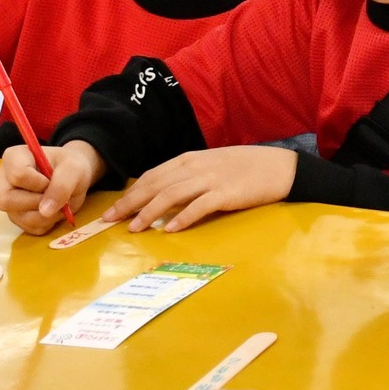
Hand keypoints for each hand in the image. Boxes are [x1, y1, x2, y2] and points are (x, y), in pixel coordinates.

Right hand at [0, 140, 102, 233]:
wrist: (73, 177)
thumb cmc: (70, 166)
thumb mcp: (73, 169)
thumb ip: (62, 185)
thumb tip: (45, 211)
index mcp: (13, 158)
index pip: (17, 175)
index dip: (39, 183)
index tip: (51, 180)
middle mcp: (3, 179)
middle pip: (7, 201)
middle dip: (38, 203)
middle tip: (56, 196)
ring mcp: (7, 200)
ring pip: (19, 218)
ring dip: (47, 216)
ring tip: (59, 203)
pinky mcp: (16, 216)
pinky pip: (28, 228)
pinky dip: (47, 223)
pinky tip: (53, 210)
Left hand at [104, 146, 297, 232]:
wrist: (279, 167)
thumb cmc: (245, 168)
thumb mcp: (211, 166)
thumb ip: (188, 177)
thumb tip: (162, 196)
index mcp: (189, 160)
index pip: (151, 176)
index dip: (130, 193)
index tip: (112, 210)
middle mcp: (195, 168)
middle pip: (155, 185)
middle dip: (130, 203)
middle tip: (109, 221)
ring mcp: (210, 180)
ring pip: (171, 195)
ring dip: (149, 212)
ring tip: (134, 228)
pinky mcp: (226, 193)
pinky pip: (199, 206)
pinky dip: (182, 218)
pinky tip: (169, 229)